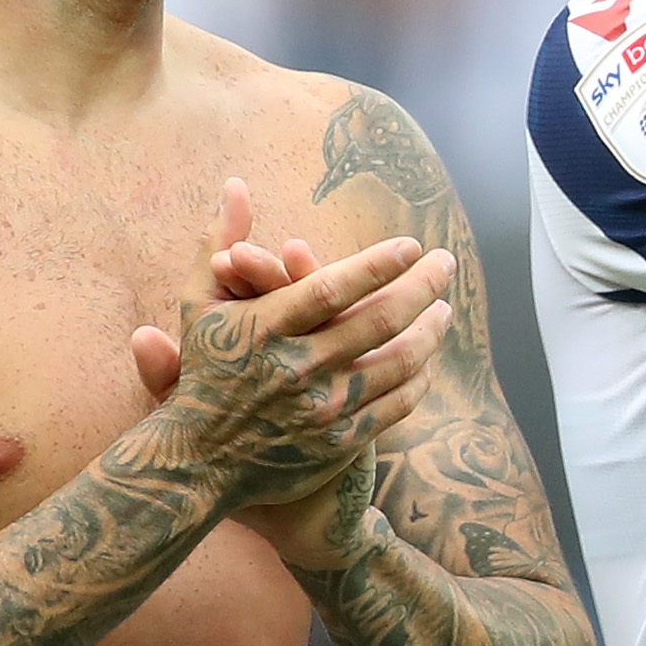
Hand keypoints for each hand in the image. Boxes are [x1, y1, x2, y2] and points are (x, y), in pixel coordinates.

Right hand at [129, 177, 453, 517]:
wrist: (200, 460)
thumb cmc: (205, 370)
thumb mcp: (199, 303)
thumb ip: (218, 242)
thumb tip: (234, 185)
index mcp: (265, 329)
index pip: (332, 289)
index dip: (377, 264)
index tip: (411, 245)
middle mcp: (297, 369)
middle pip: (379, 321)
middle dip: (423, 287)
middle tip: (446, 263)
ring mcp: (323, 409)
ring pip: (398, 363)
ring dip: (430, 332)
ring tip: (443, 309)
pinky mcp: (339, 443)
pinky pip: (397, 404)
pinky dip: (419, 377)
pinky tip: (427, 357)